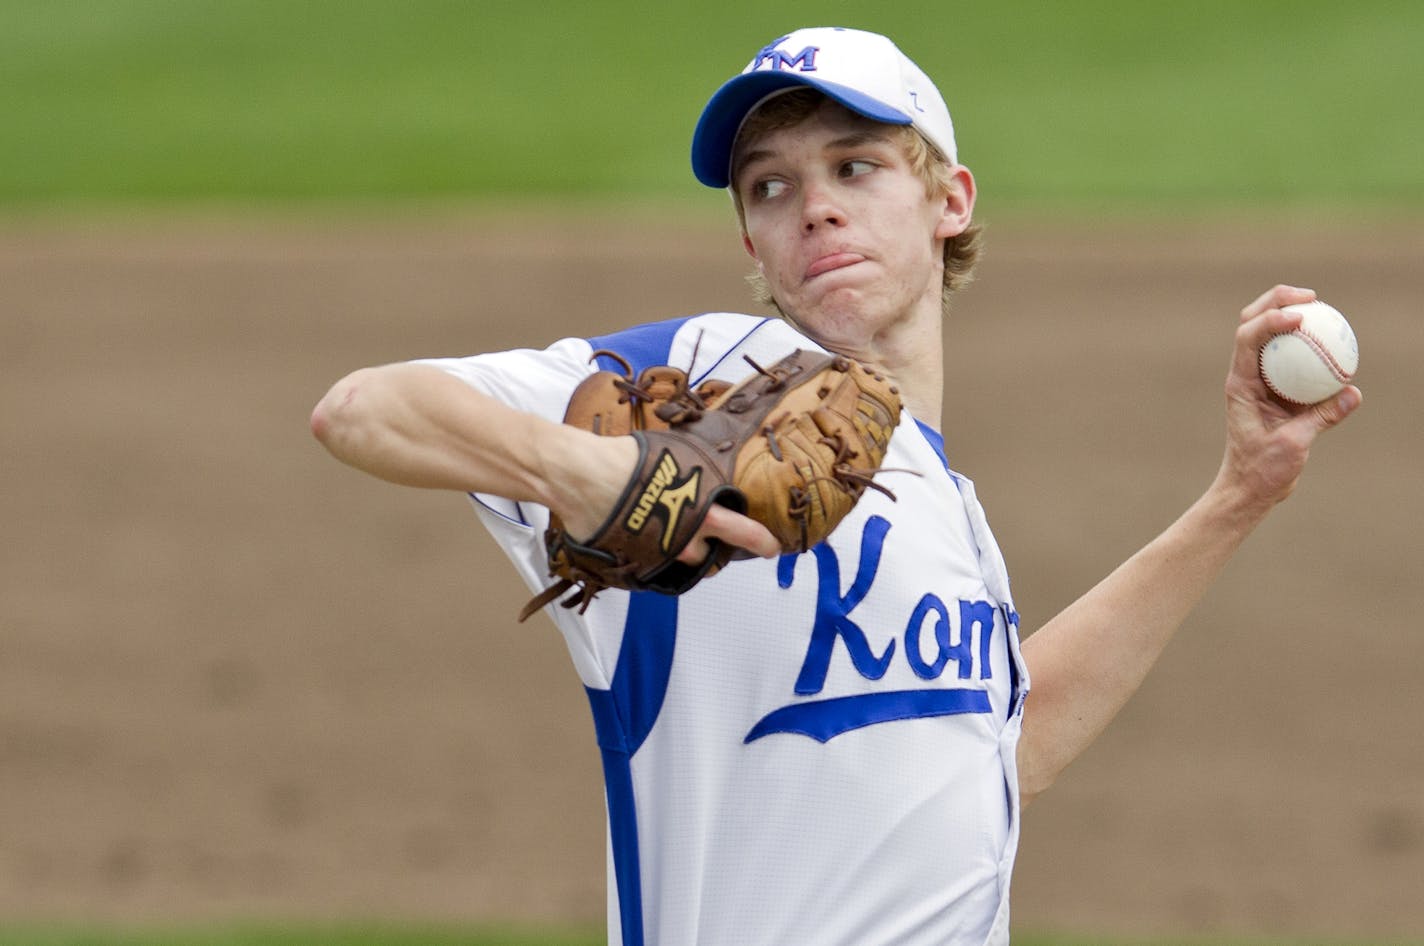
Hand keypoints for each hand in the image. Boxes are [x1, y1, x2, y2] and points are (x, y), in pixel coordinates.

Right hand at [552, 431, 779, 561]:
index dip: (761, 542)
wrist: (585, 478)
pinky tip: (643, 537)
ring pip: (684, 565)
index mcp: (703, 512)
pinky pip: (654, 566)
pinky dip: (653, 555)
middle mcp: (685, 540)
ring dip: (685, 554)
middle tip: (710, 541)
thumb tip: (701, 469)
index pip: (744, 533)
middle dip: (715, 552)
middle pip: (713, 559)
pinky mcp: (635, 566)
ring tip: (670, 534)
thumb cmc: (628, 461)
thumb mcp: (674, 455)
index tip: (771, 547)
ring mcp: (660, 557)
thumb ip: (694, 471)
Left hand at [1217, 285, 1361, 510]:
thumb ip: (1321, 418)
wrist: (1249, 488)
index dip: (1271, 319)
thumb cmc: (1261, 470)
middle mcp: (1246, 376)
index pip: (1248, 338)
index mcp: (1241, 385)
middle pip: (1252, 324)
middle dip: (1276, 301)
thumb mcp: (1293, 444)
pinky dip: (1307, 344)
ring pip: (1268, 336)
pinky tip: (1331, 340)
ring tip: (1320, 305)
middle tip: (1311, 297)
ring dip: (1288, 314)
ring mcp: (1259, 381)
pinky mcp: (1274, 390)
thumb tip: (1353, 392)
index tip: (1301, 317)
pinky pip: (1290, 358)